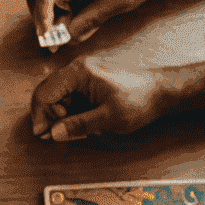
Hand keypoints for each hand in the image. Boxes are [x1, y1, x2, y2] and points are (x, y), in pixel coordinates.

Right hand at [26, 0, 168, 44]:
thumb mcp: (115, 3)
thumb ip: (87, 22)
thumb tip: (65, 39)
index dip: (43, 23)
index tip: (48, 43)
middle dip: (48, 19)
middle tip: (58, 42)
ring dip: (58, 12)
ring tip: (79, 26)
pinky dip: (64, 3)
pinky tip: (81, 11)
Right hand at [30, 51, 186, 140]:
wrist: (164, 91)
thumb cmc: (140, 100)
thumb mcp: (108, 118)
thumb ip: (78, 125)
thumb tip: (53, 133)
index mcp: (78, 73)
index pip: (44, 92)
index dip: (40, 115)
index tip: (43, 134)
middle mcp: (77, 69)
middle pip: (49, 93)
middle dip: (51, 116)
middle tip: (60, 135)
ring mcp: (84, 74)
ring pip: (60, 96)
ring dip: (63, 115)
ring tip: (80, 130)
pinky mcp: (91, 81)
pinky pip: (72, 96)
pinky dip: (73, 111)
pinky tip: (87, 122)